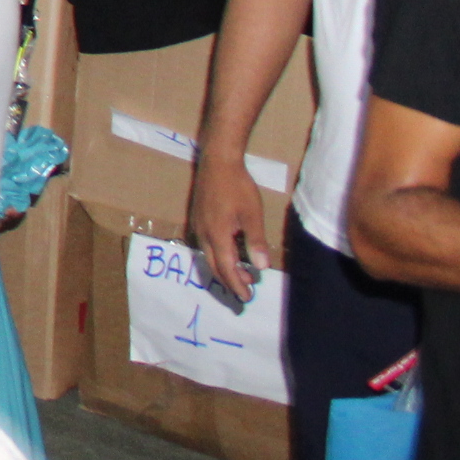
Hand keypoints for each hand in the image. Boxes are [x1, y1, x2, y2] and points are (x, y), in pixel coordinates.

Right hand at [189, 155, 272, 301]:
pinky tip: (228, 253)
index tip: (247, 298)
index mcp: (218, 235)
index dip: (237, 285)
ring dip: (224, 268)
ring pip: (209, 256)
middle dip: (229, 281)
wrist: (217, 161)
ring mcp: (198, 226)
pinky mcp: (198, 218)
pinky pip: (206, 245)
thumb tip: (261, 267)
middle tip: (245, 292)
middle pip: (214, 266)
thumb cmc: (237, 186)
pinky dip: (218, 256)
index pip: (227, 268)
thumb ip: (255, 241)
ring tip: (240, 274)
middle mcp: (204, 234)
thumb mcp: (252, 214)